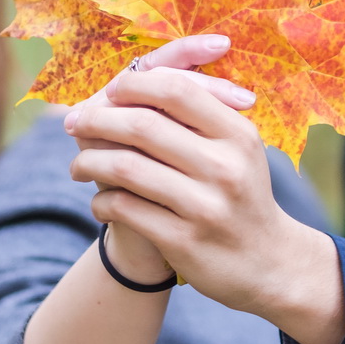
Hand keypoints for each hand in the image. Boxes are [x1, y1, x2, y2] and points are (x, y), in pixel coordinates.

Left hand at [68, 34, 255, 283]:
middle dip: (97, 120)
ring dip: (90, 162)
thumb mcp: (238, 149)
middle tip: (74, 124)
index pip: (176, 89)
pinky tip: (99, 203)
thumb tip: (136, 79)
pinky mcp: (184, 241)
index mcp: (237, 135)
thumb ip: (200, 115)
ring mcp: (205, 206)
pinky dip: (102, 202)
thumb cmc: (242, 194)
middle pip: (143, 124)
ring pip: (126, 168)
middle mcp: (225, 167)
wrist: (270, 264)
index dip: (133, 85)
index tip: (109, 92)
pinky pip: (125, 209)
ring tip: (77, 165)